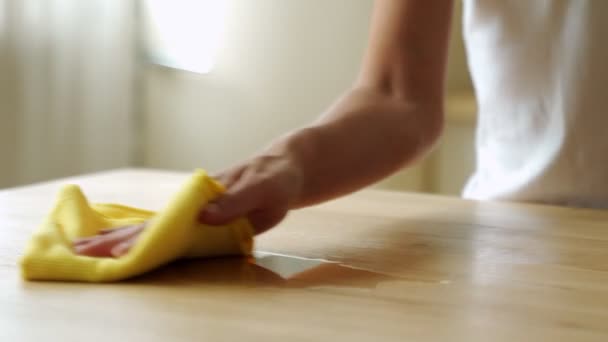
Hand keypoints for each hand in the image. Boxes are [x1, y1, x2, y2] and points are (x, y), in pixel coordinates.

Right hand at [73, 149, 303, 257]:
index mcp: (204, 196)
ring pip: (155, 225)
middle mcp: (194, 202)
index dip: (140, 237)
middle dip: (117, 238)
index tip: (114, 251)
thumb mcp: (262, 188)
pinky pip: (171, 227)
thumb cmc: (275, 177)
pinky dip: (146, 235)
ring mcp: (197, 208)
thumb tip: (201, 217)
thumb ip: (234, 201)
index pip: (165, 220)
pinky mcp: (204, 214)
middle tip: (80, 251)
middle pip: (150, 223)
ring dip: (123, 237)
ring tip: (90, 246)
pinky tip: (129, 241)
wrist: (286, 168)